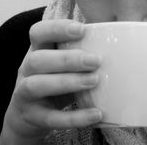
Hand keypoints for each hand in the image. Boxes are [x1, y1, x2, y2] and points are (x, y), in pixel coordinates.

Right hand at [0, 20, 102, 144]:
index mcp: (37, 50)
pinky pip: (51, 118)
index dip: (57, 28)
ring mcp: (25, 94)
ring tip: (94, 81)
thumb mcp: (63, 63)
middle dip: (67, 59)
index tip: (81, 30)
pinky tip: (95, 114)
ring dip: (67, 82)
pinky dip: (74, 117)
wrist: (29, 116)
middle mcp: (27, 69)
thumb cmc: (55, 80)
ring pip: (37, 85)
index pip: (38, 32)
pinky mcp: (33, 117)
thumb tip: (122, 43)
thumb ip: (82, 51)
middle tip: (95, 60)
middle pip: (38, 60)